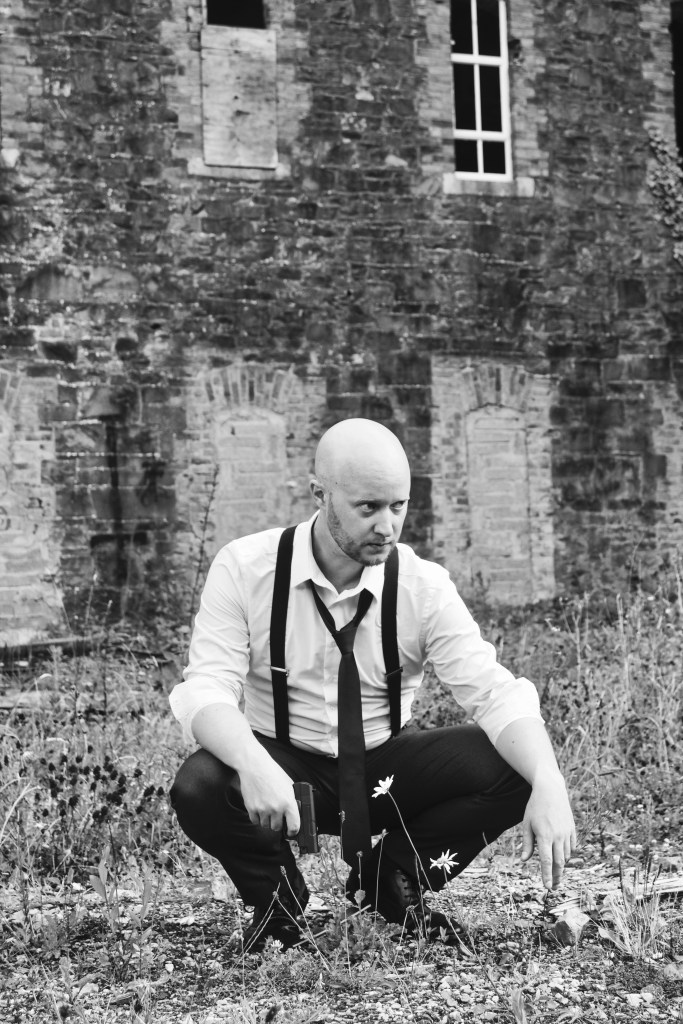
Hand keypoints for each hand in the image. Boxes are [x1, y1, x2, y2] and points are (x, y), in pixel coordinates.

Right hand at [238, 750, 300, 837]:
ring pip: (265, 825)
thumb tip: (296, 811)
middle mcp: (276, 808)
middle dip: (278, 823)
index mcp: (288, 802)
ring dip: (267, 820)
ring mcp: (262, 809)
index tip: (292, 832)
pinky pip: (255, 821)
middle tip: (277, 815)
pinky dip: (257, 817)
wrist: (255, 766)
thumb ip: (292, 799)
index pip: (294, 826)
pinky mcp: (251, 809)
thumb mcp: (288, 784)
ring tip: (267, 808)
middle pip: (277, 828)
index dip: (293, 832)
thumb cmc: (273, 772)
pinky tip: (259, 807)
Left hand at [520, 773, 575, 888]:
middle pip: (559, 863)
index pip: (546, 861)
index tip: (547, 887)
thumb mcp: (527, 824)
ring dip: (561, 866)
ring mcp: (567, 833)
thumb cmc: (535, 806)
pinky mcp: (572, 829)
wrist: (551, 790)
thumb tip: (525, 860)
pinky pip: (572, 847)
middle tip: (554, 887)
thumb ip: (527, 843)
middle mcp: (558, 836)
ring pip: (566, 855)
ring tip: (556, 873)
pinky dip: (567, 854)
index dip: (547, 875)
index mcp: (544, 836)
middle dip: (557, 877)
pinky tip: (562, 857)